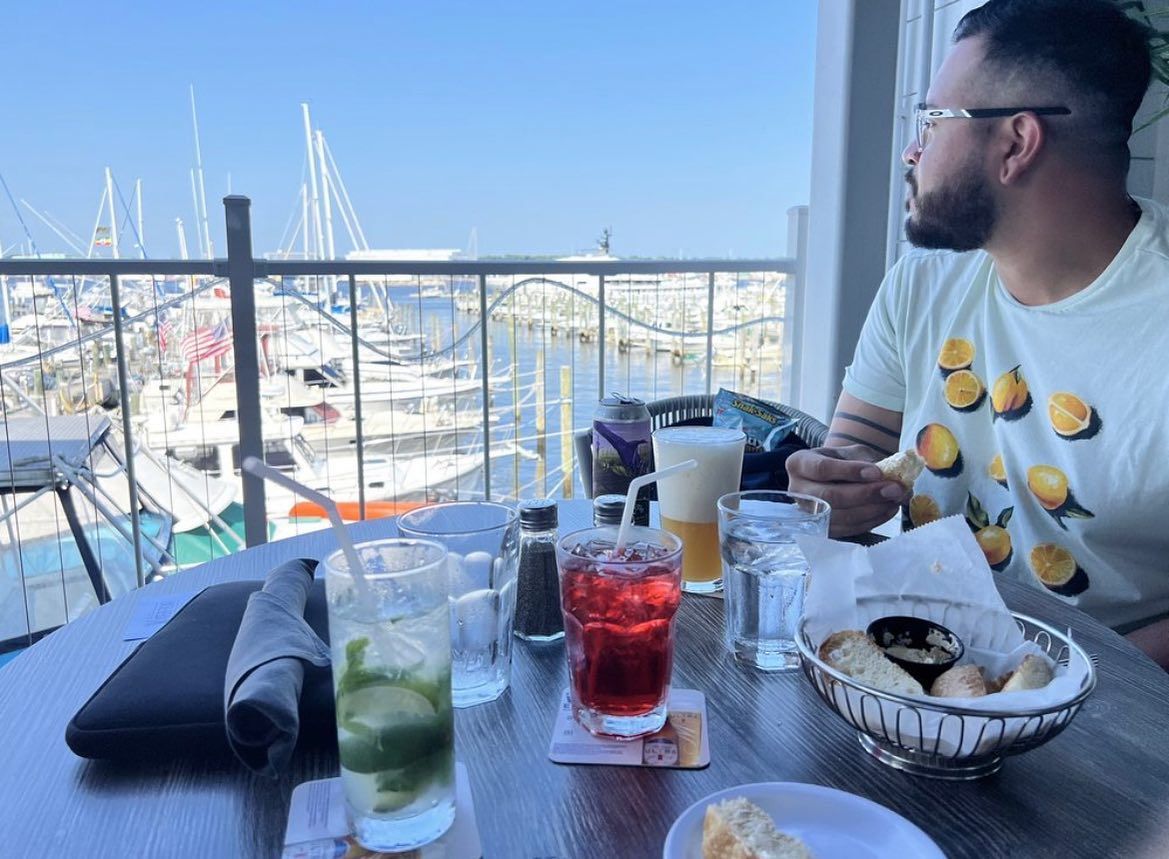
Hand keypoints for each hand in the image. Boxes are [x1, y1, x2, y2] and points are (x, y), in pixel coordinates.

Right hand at [786, 444, 909, 537]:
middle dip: (865, 494)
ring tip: (896, 499)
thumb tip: (892, 474)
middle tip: (894, 489)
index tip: (877, 472)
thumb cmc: (841, 461)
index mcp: (799, 463)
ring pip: (840, 516)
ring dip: (873, 509)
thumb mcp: (849, 452)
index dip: (850, 471)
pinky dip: (872, 521)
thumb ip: (866, 460)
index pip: (822, 468)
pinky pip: (848, 529)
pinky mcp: (822, 529)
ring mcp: (808, 513)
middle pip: (830, 497)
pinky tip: (889, 509)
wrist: (832, 477)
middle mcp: (797, 490)